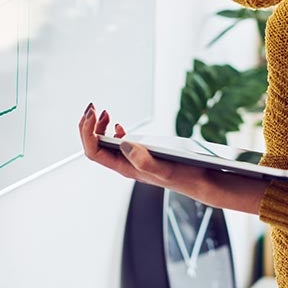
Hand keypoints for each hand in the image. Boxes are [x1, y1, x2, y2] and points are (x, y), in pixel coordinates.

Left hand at [76, 103, 267, 214]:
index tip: (92, 113)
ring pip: (104, 143)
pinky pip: (118, 143)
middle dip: (88, 126)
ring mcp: (131, 159)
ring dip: (98, 126)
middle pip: (94, 146)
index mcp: (125, 168)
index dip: (87, 133)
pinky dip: (112, 130)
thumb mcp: (164, 169)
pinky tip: (116, 123)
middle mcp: (124, 164)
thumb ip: (143, 160)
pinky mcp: (141, 155)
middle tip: (93, 107)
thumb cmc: (184, 175)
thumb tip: (123, 143)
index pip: (94, 151)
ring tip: (103, 111)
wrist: (199, 180)